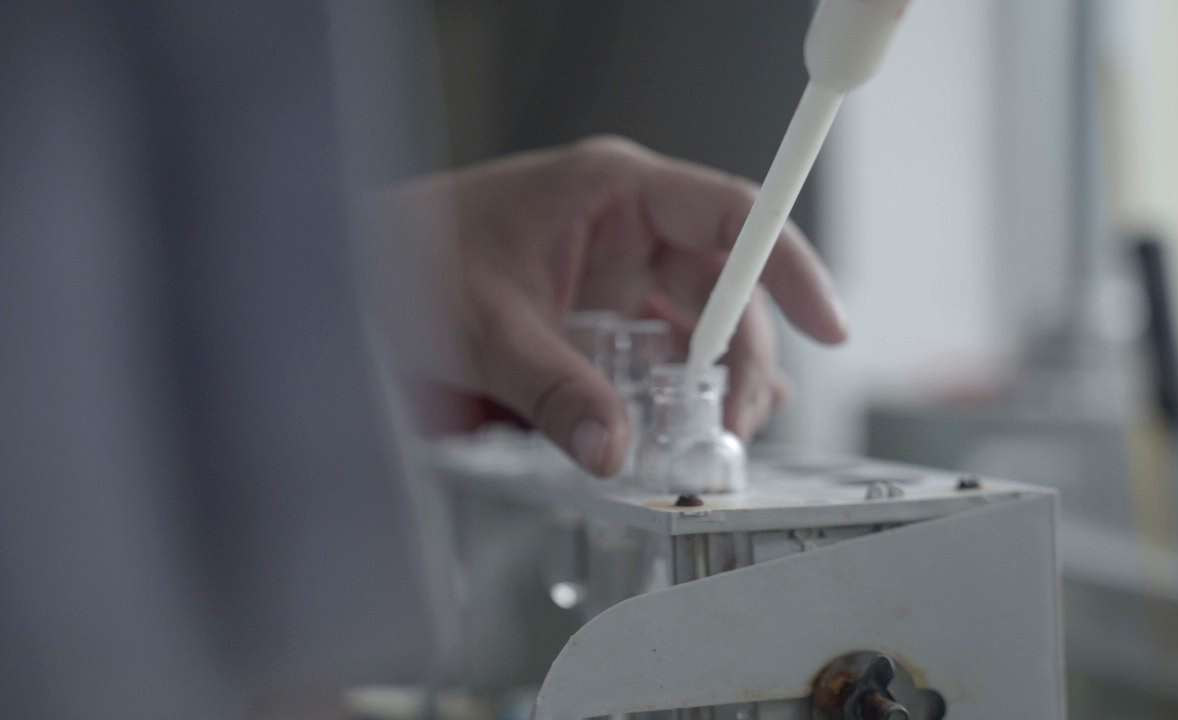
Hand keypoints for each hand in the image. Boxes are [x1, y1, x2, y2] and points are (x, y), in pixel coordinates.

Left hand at [395, 136, 847, 474]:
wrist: (344, 283)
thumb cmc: (402, 261)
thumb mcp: (483, 324)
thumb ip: (553, 388)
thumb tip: (618, 449)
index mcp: (610, 192)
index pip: (728, 214)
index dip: (788, 265)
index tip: (829, 323)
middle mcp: (622, 229)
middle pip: (722, 286)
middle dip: (739, 356)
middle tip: (735, 424)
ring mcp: (610, 277)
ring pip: (695, 328)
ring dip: (712, 383)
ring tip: (717, 439)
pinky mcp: (594, 321)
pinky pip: (656, 357)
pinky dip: (676, 395)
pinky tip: (691, 430)